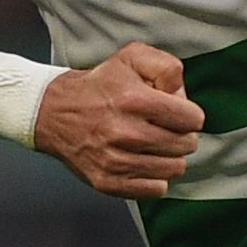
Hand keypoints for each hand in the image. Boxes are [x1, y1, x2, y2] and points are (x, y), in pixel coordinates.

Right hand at [37, 42, 203, 200]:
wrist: (54, 112)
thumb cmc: (98, 86)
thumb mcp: (131, 57)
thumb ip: (165, 67)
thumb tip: (181, 96)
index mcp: (134, 100)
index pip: (192, 119)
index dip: (188, 114)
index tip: (175, 112)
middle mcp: (125, 133)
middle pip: (186, 145)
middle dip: (180, 134)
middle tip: (162, 127)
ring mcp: (115, 161)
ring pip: (175, 168)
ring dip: (169, 156)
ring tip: (152, 144)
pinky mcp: (108, 182)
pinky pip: (156, 189)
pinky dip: (155, 177)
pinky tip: (143, 161)